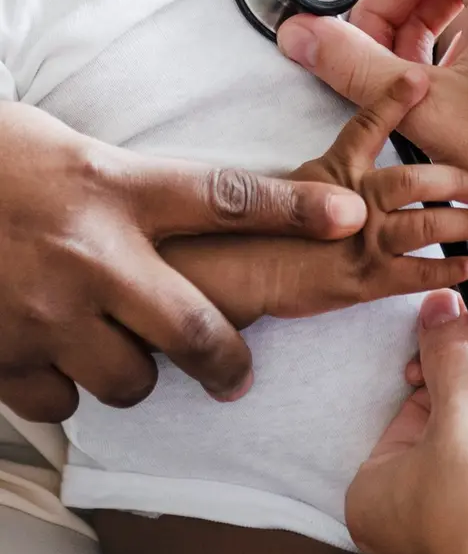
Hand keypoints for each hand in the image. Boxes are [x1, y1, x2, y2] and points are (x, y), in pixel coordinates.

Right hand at [0, 103, 368, 421]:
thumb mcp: (71, 152)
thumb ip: (130, 191)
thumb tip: (185, 217)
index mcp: (114, 188)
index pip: (228, 198)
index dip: (296, 211)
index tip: (348, 220)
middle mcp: (91, 253)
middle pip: (195, 327)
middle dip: (226, 362)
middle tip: (235, 373)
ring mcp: (46, 311)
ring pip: (130, 379)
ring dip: (133, 373)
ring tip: (115, 347)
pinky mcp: (3, 354)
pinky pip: (61, 401)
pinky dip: (65, 388)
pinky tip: (52, 355)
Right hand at [161, 79, 467, 327]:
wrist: (236, 275)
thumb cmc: (252, 231)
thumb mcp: (287, 187)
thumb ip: (322, 173)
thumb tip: (346, 169)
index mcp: (335, 171)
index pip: (368, 125)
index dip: (396, 99)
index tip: (421, 77)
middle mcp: (352, 201)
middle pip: (414, 180)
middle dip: (455, 178)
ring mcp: (361, 240)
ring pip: (426, 224)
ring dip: (463, 223)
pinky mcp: (365, 279)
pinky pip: (417, 274)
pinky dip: (446, 271)